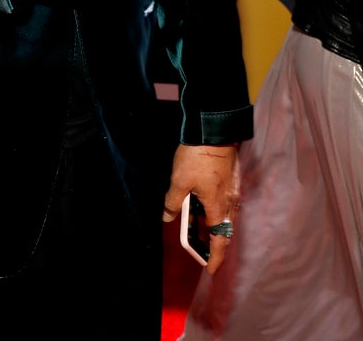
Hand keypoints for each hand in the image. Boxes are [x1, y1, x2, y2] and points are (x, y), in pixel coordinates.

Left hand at [163, 143, 240, 274]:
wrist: (214, 129)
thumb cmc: (197, 157)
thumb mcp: (179, 181)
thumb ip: (173, 202)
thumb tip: (167, 217)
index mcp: (218, 206)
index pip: (220, 241)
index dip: (215, 257)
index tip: (211, 270)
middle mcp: (230, 201)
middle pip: (225, 230)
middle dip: (215, 243)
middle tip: (203, 250)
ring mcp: (233, 188)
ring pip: (226, 215)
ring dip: (216, 225)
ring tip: (201, 228)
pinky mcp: (232, 177)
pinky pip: (226, 202)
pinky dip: (217, 210)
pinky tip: (205, 203)